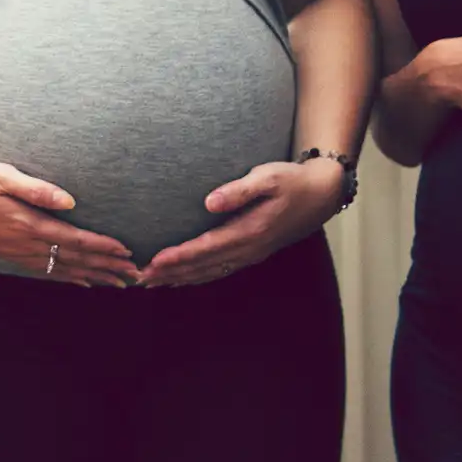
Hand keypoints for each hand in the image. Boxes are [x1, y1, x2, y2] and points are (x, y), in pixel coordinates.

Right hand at [0, 159, 139, 286]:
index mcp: (26, 223)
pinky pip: (42, 270)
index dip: (102, 246)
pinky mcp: (6, 252)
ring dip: (91, 275)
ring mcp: (13, 251)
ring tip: (116, 283)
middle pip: (72, 259)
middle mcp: (22, 243)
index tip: (127, 251)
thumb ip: (36, 189)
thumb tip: (71, 202)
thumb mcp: (1, 175)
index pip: (73, 239)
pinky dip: (65, 276)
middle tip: (135, 275)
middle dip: (106, 267)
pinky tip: (79, 280)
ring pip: (60, 268)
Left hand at [139, 159, 343, 288]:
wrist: (322, 194)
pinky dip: (197, 277)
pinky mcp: (252, 253)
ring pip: (210, 273)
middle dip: (170, 273)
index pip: (205, 248)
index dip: (178, 257)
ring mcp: (251, 254)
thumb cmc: (291, 180)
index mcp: (250, 231)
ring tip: (152, 283)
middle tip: (139, 279)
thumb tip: (209, 202)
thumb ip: (239, 190)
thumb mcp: (268, 177)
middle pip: (203, 266)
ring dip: (180, 279)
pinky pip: (219, 271)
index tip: (153, 261)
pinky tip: (181, 279)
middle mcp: (249, 249)